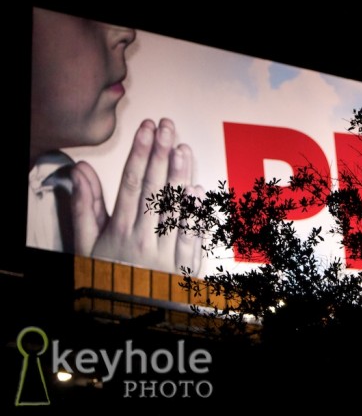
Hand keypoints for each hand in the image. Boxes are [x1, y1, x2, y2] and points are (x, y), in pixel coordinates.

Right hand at [71, 118, 204, 274]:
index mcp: (119, 230)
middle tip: (166, 126)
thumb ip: (85, 206)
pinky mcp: (185, 266)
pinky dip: (195, 215)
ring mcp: (165, 252)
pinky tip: (198, 192)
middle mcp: (143, 238)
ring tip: (182, 148)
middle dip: (160, 154)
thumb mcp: (87, 244)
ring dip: (179, 177)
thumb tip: (82, 170)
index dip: (139, 153)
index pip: (131, 183)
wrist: (129, 316)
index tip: (145, 129)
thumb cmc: (109, 275)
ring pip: (174, 209)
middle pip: (153, 190)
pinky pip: (191, 238)